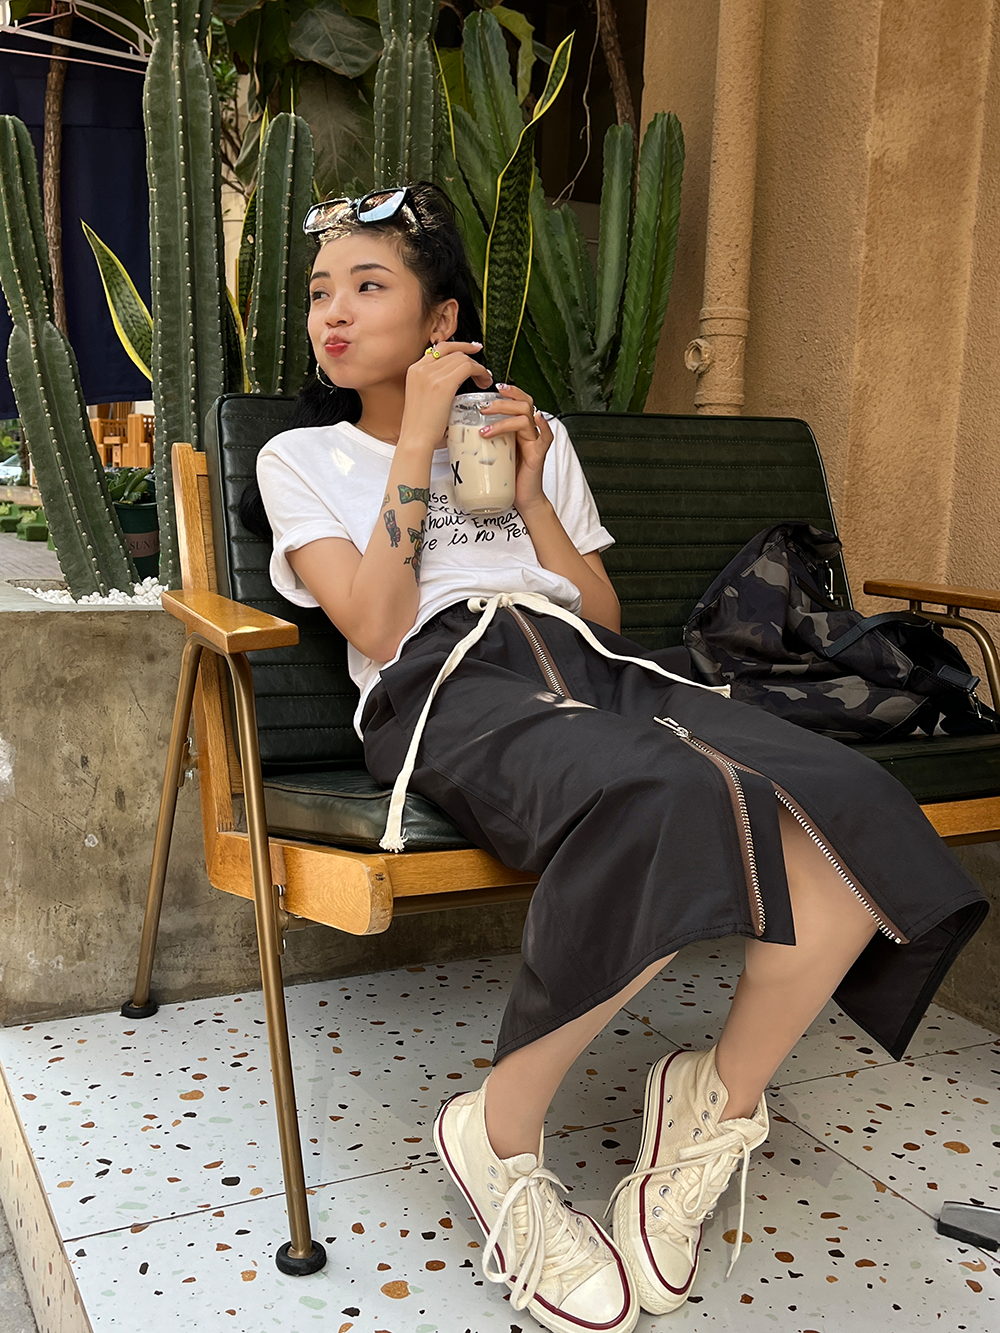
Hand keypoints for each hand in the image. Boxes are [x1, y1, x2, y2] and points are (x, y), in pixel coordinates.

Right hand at [400, 340, 492, 449]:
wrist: (415, 439)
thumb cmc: (421, 426)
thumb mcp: (422, 397)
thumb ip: (433, 384)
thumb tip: (452, 380)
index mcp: (414, 370)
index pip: (440, 348)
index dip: (459, 346)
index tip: (472, 349)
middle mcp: (421, 368)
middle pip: (454, 352)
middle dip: (471, 359)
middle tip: (482, 372)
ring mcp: (431, 374)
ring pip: (462, 359)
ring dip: (478, 367)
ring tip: (484, 381)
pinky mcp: (443, 384)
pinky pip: (468, 368)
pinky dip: (480, 372)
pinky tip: (484, 382)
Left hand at [479, 382, 553, 511]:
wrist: (522, 498)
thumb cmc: (507, 476)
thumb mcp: (491, 452)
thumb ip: (483, 440)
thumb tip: (456, 431)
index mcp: (517, 428)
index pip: (518, 400)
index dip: (509, 391)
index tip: (493, 387)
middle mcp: (528, 431)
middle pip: (522, 404)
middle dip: (502, 403)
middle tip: (483, 408)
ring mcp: (534, 441)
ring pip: (526, 418)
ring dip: (505, 419)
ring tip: (486, 428)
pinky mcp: (538, 454)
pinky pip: (546, 437)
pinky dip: (544, 426)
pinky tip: (538, 419)